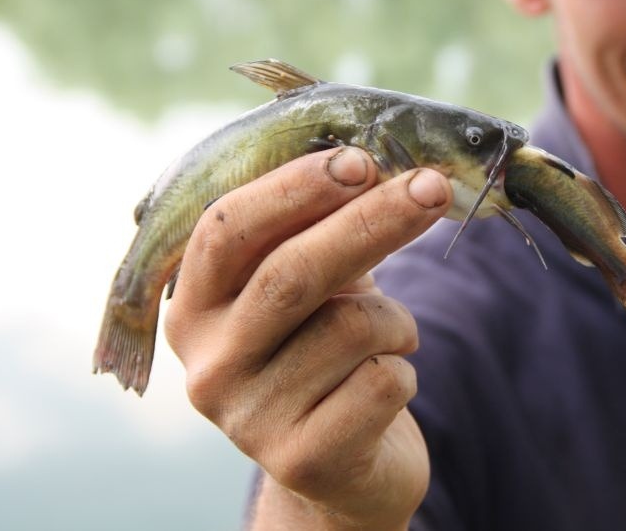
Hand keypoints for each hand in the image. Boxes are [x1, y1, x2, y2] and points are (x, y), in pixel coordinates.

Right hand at [164, 147, 451, 529]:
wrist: (340, 466)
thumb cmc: (323, 352)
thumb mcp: (307, 289)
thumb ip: (316, 231)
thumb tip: (372, 159)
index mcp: (194, 304)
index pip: (226, 230)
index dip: (294, 188)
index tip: (360, 159)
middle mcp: (207, 362)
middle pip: (291, 273)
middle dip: (372, 221)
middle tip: (431, 188)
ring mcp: (247, 417)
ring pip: (350, 328)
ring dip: (396, 319)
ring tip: (392, 335)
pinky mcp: (299, 459)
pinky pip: (381, 383)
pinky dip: (405, 370)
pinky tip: (386, 386)